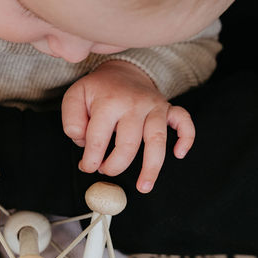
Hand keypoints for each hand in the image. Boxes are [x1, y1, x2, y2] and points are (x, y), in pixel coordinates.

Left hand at [61, 60, 194, 193]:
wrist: (123, 70)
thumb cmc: (98, 89)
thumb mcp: (74, 96)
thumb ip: (71, 120)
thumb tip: (83, 142)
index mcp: (109, 102)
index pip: (98, 139)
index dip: (90, 159)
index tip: (87, 166)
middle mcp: (135, 104)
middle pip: (128, 144)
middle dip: (115, 165)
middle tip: (105, 170)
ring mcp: (155, 106)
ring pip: (157, 140)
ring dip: (152, 167)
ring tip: (144, 187)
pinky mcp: (168, 108)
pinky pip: (184, 122)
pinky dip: (186, 138)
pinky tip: (179, 154)